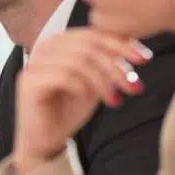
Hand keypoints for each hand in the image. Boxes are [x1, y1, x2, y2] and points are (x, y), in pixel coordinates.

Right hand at [14, 30, 150, 173]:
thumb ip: (106, 63)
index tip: (144, 59)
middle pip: (88, 46)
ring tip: (115, 100)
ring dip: (103, 81)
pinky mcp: (29, 82)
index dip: (121, 44)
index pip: (93, 34)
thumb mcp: (95, 82)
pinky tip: (92, 101)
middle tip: (134, 86)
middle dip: (116, 66)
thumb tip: (135, 47)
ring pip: (78, 61)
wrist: (45, 141)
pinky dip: (84, 88)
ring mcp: (33, 64)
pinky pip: (65, 76)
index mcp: (58, 43)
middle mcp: (42, 48)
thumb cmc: (68, 111)